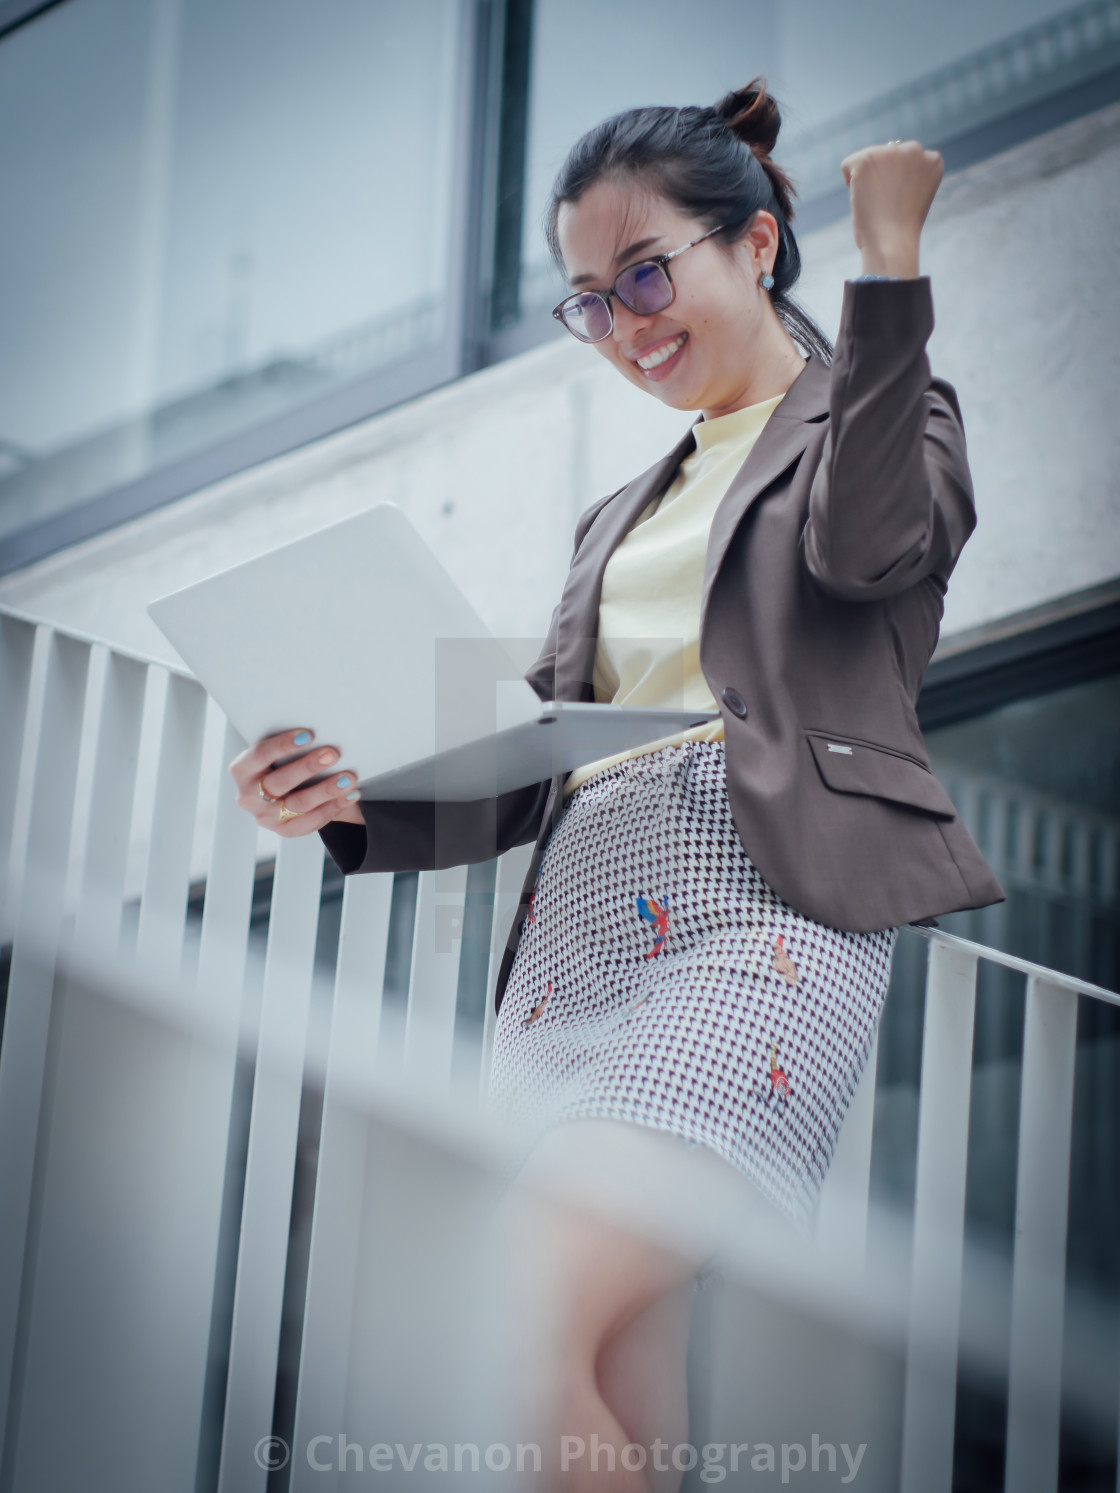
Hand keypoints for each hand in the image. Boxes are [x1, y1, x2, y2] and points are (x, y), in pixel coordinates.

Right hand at [229, 728, 364, 836]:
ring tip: (349, 778)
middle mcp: (248, 796)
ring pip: (299, 804)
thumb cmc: (281, 764)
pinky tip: (350, 794)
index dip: (283, 745)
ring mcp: (265, 817)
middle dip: (308, 766)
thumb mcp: (276, 754)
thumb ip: (290, 746)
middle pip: (280, 781)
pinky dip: (334, 807)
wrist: (284, 793)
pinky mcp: (284, 830)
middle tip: (332, 754)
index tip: (308, 735)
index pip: (260, 755)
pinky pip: (311, 822)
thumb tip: (322, 730)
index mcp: (241, 770)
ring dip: (327, 789)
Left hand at [841, 140, 942, 278]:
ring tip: (875, 201)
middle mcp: (915, 150)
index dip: (898, 183)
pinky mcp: (868, 158)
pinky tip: (860, 196)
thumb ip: (908, 176)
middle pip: (888, 156)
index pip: (907, 161)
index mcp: (933, 161)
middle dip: (883, 175)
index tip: (900, 201)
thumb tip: (886, 171)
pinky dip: (849, 180)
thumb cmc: (902, 229)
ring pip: (869, 159)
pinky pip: (848, 164)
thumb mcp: (915, 197)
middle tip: (886, 203)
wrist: (892, 241)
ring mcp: (891, 152)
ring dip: (867, 178)